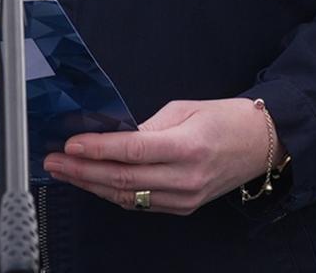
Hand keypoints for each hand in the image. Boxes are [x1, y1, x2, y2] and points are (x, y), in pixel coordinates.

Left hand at [42, 98, 275, 214]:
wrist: (260, 143)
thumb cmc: (225, 118)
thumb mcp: (185, 109)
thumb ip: (148, 126)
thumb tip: (115, 137)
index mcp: (188, 147)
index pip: (133, 151)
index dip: (99, 149)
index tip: (71, 144)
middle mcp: (186, 178)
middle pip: (124, 179)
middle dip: (84, 171)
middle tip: (55, 161)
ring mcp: (185, 198)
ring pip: (129, 196)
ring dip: (92, 185)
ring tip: (66, 172)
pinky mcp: (184, 207)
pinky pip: (142, 203)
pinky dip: (114, 193)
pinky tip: (94, 182)